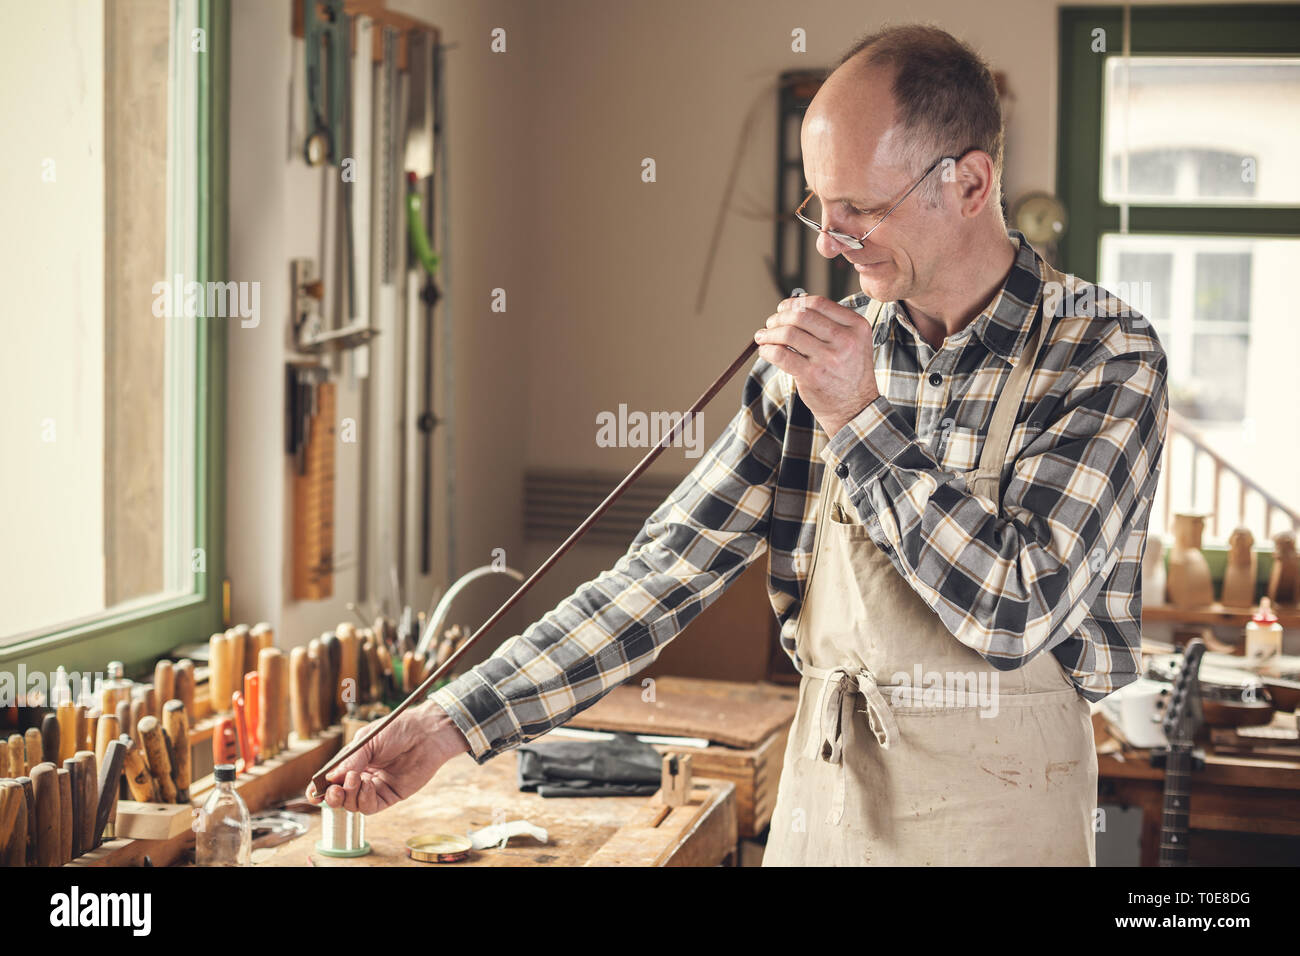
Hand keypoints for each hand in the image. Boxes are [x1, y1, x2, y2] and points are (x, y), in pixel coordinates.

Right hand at [305, 700, 469, 813]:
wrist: (427, 731)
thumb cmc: (398, 729)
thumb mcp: (368, 741)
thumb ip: (351, 760)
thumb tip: (331, 778)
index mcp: (353, 761)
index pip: (331, 779)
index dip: (319, 789)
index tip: (312, 793)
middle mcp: (362, 776)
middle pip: (340, 797)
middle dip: (332, 797)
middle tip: (333, 790)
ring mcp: (375, 787)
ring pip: (353, 804)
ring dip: (349, 796)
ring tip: (355, 779)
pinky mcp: (390, 795)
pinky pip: (371, 807)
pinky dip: (364, 799)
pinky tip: (367, 785)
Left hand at [754, 294, 879, 435]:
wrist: (855, 408)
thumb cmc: (849, 373)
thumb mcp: (853, 342)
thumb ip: (831, 323)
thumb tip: (796, 302)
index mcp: (856, 327)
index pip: (819, 303)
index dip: (795, 302)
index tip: (783, 307)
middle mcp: (845, 340)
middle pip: (801, 316)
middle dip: (779, 317)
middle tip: (770, 323)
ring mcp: (828, 359)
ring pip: (788, 334)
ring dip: (769, 333)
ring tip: (763, 337)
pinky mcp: (812, 376)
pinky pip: (781, 355)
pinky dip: (767, 350)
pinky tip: (765, 351)